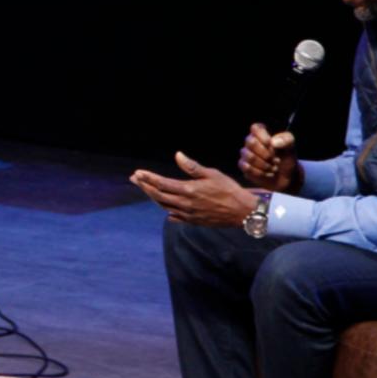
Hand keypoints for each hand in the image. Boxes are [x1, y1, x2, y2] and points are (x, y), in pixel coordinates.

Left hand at [130, 152, 260, 226]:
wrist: (241, 212)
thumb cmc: (229, 189)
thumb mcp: (212, 174)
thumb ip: (192, 167)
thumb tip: (178, 155)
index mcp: (188, 190)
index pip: (161, 184)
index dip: (148, 178)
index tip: (138, 172)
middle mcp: (184, 204)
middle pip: (158, 195)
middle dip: (145, 186)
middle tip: (135, 178)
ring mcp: (187, 215)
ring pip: (164, 206)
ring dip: (153, 196)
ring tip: (146, 188)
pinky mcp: (192, 221)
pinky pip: (173, 216)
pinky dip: (166, 208)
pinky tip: (163, 205)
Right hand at [237, 123, 301, 193]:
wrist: (285, 176)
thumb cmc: (287, 158)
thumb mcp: (291, 147)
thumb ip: (287, 140)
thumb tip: (273, 142)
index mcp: (262, 132)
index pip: (255, 128)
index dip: (263, 136)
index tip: (271, 144)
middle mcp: (251, 141)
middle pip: (250, 142)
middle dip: (266, 154)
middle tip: (276, 160)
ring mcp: (246, 153)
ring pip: (249, 156)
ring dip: (265, 165)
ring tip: (274, 168)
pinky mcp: (243, 165)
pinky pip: (247, 168)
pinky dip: (260, 173)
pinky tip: (267, 173)